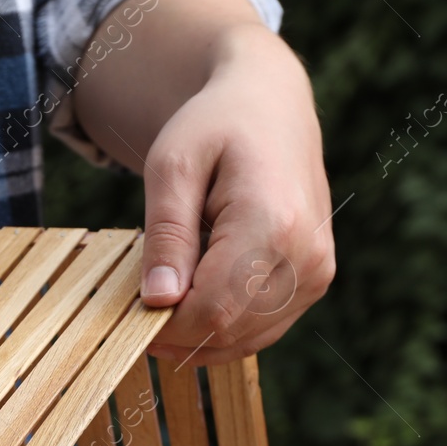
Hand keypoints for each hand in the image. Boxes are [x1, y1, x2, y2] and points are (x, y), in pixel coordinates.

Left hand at [137, 25, 333, 365]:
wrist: (270, 106)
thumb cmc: (215, 126)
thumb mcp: (173, 166)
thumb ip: (167, 235)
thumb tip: (157, 300)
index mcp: (272, 223)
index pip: (212, 310)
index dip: (165, 327)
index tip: (130, 315)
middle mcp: (305, 255)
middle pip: (229, 330)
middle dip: (178, 331)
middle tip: (140, 308)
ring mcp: (316, 272)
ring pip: (245, 338)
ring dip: (200, 333)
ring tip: (168, 296)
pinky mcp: (315, 281)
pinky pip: (262, 328)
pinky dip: (225, 327)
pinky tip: (197, 298)